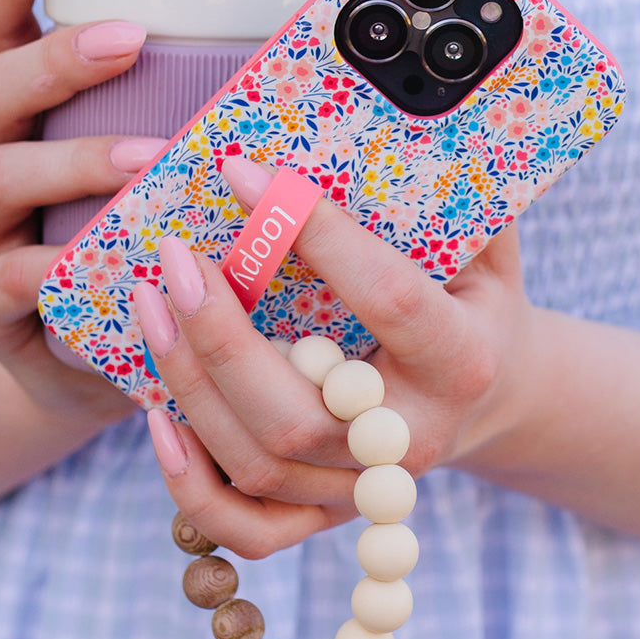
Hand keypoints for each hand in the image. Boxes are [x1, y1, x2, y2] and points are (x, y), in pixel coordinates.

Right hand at [0, 0, 166, 425]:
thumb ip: (172, 125)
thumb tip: (277, 61)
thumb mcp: (139, 181)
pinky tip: (112, 264)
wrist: (72, 360)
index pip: (2, 28)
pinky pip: (13, 276)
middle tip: (130, 39)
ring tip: (146, 160)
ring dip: (74, 160)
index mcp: (25, 119)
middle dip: (58, 58)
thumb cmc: (121, 250)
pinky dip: (59, 268)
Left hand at [136, 156, 533, 556]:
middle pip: (298, 415)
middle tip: (173, 259)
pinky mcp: (328, 513)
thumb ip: (445, 195)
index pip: (387, 297)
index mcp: (464, 360)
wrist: (491, 394)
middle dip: (220, 336)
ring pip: (260, 465)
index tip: (241, 170)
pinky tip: (157, 416)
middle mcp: (413, 438)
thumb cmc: (476, 301)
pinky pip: (251, 527)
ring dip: (188, 387)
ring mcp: (367, 487)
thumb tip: (388, 111)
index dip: (314, 233)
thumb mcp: (484, 242)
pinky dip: (192, 484)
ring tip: (148, 307)